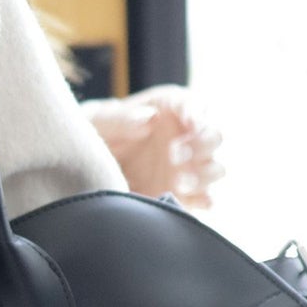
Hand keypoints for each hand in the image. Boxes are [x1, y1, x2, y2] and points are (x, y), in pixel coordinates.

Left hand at [82, 84, 225, 208]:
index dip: (196, 113)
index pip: (194, 105)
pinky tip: (184, 199)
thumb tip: (149, 118)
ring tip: (179, 182)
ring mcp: (189, 166)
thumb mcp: (100, 122)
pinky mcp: (185, 193)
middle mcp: (187, 136)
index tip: (189, 123)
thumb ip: (120, 118)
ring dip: (204, 175)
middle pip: (214, 137)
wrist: (91, 164)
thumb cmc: (98, 133)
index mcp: (172, 108)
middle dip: (201, 145)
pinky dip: (202, 201)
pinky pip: (205, 198)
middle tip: (173, 154)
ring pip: (215, 169)